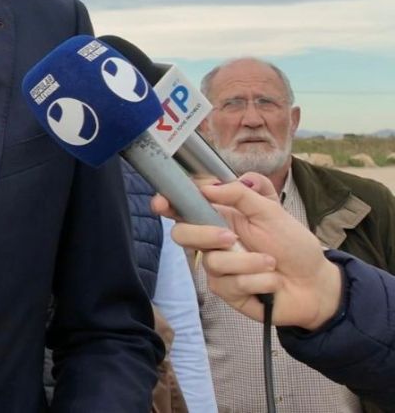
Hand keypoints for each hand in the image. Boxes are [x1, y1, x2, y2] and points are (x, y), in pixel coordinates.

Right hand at [153, 177, 341, 328]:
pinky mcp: (228, 292)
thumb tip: (209, 186)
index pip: (184, 207)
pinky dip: (258, 280)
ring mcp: (219, 268)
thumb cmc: (293, 244)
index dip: (167, 203)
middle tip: (230, 237)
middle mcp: (214, 241)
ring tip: (271, 263)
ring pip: (212, 262)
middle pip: (182, 235)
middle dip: (204, 235)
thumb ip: (240, 193)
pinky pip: (231, 284)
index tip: (162, 204)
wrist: (316, 283)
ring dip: (248, 263)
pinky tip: (272, 281)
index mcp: (220, 217)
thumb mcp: (271, 211)